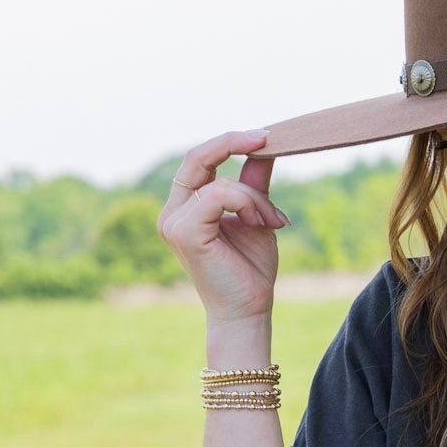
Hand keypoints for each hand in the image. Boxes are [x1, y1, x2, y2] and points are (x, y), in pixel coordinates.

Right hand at [157, 129, 289, 326]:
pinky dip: (246, 204)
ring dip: (255, 197)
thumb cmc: (250, 270)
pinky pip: (218, 194)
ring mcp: (174, 222)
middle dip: (233, 142)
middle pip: (197, 156)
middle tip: (266, 139)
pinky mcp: (184, 232)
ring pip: (218, 181)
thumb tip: (264, 146)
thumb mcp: (255, 216)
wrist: (249, 311)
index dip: (229, 141)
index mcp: (185, 207)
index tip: (264, 135)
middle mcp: (172, 212)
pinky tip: (260, 224)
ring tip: (273, 221)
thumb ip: (253, 183)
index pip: (200, 159)